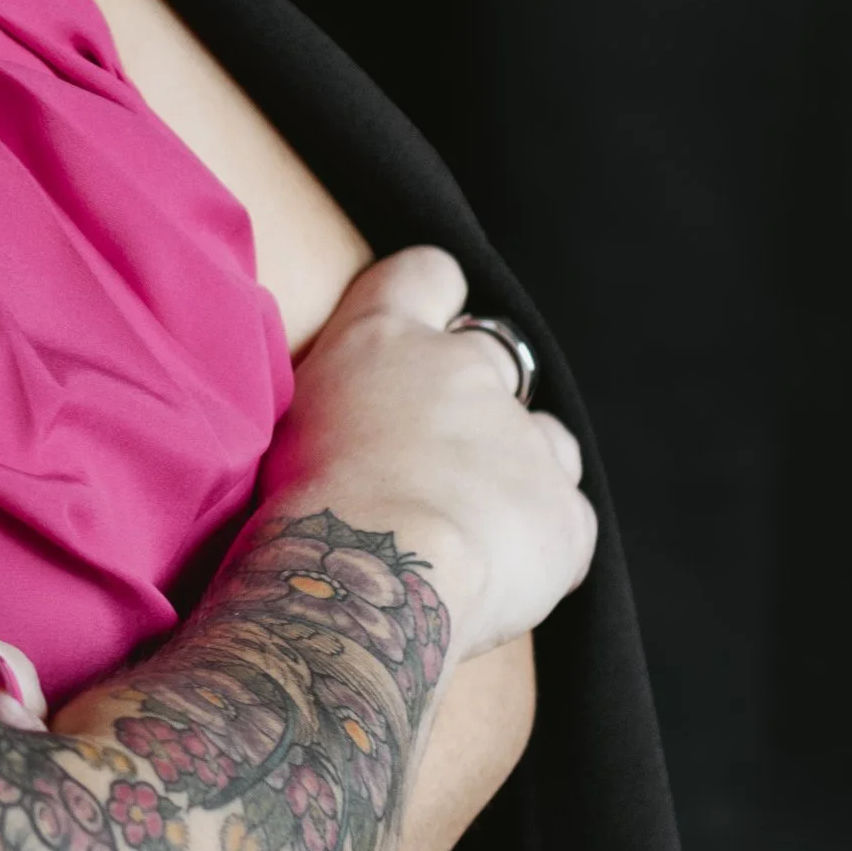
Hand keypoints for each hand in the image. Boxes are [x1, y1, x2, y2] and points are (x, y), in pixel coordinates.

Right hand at [260, 246, 594, 656]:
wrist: (367, 576)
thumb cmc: (300, 508)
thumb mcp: (287, 421)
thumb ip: (336, 396)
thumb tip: (349, 411)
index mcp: (387, 338)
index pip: (428, 273)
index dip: (434, 296)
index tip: (428, 329)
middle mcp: (466, 370)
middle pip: (495, 358)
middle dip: (478, 400)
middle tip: (437, 459)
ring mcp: (526, 439)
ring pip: (544, 442)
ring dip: (517, 470)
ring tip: (467, 528)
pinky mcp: (564, 512)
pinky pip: (564, 523)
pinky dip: (537, 545)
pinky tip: (491, 577)